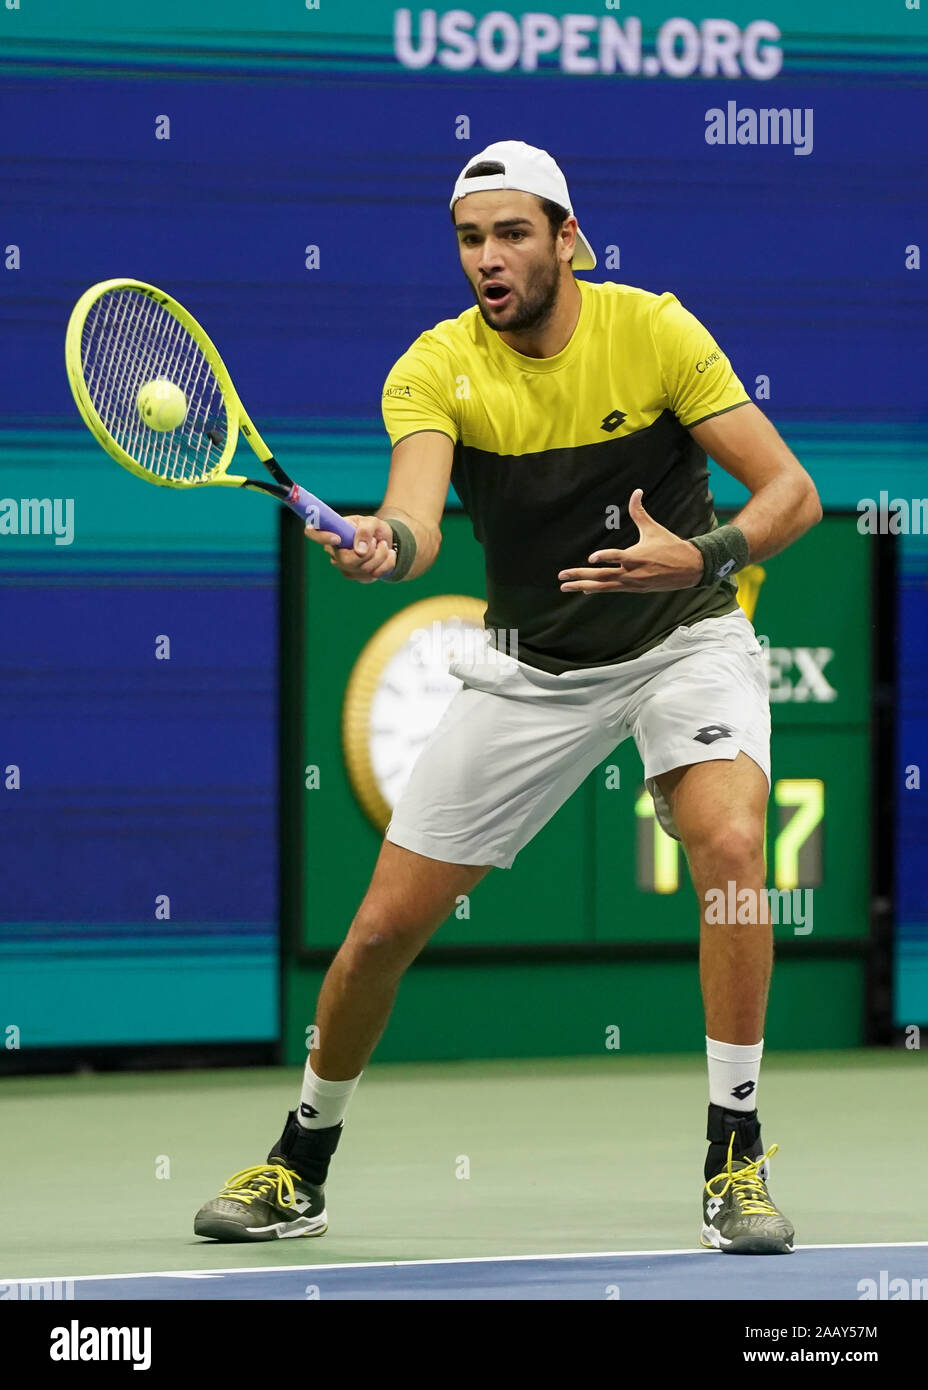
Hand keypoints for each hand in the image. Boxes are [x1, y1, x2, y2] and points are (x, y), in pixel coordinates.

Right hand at [305, 514, 395, 582]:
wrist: (385, 541)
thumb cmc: (373, 528)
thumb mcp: (372, 522)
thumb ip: (365, 530)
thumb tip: (359, 550)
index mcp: (332, 533)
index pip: (314, 533)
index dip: (322, 537)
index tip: (337, 538)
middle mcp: (334, 553)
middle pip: (346, 561)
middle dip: (369, 552)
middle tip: (376, 541)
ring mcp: (345, 567)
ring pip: (364, 569)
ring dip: (381, 555)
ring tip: (383, 545)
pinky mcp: (358, 577)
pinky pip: (375, 574)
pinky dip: (387, 563)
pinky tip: (387, 555)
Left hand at [558, 489, 703, 592]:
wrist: (689, 569)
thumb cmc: (670, 546)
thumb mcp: (654, 528)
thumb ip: (639, 512)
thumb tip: (636, 491)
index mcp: (637, 556)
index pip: (618, 557)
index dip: (605, 557)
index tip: (591, 558)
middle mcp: (632, 572)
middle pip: (602, 576)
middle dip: (580, 576)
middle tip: (561, 575)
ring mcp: (632, 583)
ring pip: (603, 586)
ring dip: (582, 586)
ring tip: (564, 586)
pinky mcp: (634, 589)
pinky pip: (612, 589)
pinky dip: (597, 589)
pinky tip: (584, 589)